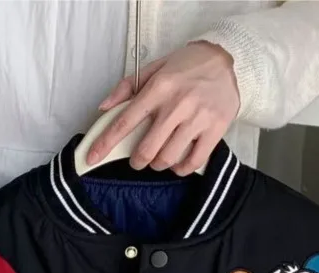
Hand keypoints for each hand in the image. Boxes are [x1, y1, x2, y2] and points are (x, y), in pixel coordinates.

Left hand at [89, 42, 238, 175]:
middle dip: (138, 160)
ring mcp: (198, 118)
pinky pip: (193, 162)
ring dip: (159, 164)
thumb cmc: (185, 67)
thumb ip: (126, 88)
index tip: (92, 158)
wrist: (226, 59)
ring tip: (161, 157)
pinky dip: (181, 169)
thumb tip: (103, 109)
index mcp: (158, 88)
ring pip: (168, 158)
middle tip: (139, 158)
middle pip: (147, 149)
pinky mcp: (216, 128)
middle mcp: (177, 104)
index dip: (105, 143)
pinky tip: (178, 163)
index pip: (125, 122)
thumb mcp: (154, 69)